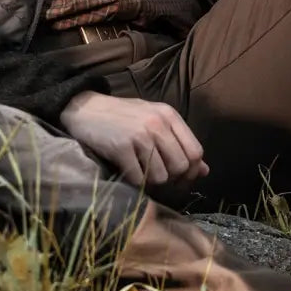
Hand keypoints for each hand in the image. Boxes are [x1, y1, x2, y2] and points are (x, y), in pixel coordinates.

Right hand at [59, 91, 208, 189]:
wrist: (86, 109)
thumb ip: (179, 142)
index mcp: (169, 115)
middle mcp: (158, 123)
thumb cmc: (123, 116)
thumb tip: (204, 170)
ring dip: (151, 181)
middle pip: (181, 167)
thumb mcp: (154, 121)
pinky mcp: (121, 146)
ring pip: (161, 176)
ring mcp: (140, 134)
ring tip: (140, 170)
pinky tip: (127, 170)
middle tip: (157, 176)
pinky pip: (138, 178)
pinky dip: (134, 181)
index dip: (191, 170)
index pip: (196, 152)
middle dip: (171, 178)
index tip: (179, 176)